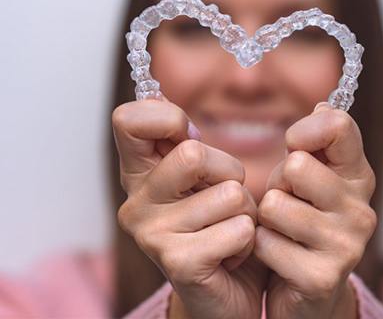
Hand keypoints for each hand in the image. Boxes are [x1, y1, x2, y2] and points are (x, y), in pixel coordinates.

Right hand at [112, 98, 268, 318]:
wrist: (231, 291)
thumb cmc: (221, 225)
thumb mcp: (205, 177)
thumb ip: (185, 141)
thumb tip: (158, 95)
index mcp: (140, 174)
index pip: (129, 120)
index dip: (167, 118)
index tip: (189, 137)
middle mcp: (136, 202)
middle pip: (194, 152)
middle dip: (229, 172)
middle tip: (225, 198)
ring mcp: (152, 235)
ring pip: (229, 193)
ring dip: (246, 211)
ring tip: (230, 229)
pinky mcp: (178, 263)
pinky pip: (238, 229)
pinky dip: (249, 239)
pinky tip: (232, 254)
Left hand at [253, 102, 376, 318]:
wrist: (304, 289)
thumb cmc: (300, 222)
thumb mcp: (306, 178)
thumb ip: (315, 143)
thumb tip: (323, 104)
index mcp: (358, 177)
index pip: (338, 126)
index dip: (304, 130)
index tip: (294, 146)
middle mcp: (361, 209)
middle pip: (297, 166)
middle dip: (278, 184)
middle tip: (286, 203)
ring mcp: (346, 245)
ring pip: (274, 205)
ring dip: (265, 219)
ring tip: (281, 230)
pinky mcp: (323, 277)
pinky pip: (264, 243)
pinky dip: (259, 248)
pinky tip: (277, 257)